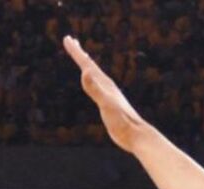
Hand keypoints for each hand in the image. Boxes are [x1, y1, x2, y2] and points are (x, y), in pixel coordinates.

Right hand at [63, 35, 148, 151]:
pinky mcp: (110, 104)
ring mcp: (109, 94)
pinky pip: (98, 87)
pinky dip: (93, 81)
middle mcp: (107, 86)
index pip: (87, 64)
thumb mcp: (105, 104)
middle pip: (91, 66)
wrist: (136, 135)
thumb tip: (85, 71)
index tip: (67, 39)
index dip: (76, 52)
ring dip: (87, 65)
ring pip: (96, 75)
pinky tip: (94, 82)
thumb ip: (95, 89)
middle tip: (70, 40)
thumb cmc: (121, 121)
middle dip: (79, 53)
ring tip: (83, 58)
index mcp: (104, 84)